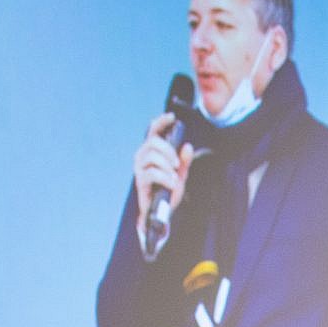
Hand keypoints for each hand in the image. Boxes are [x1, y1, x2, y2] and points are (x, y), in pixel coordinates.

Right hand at [133, 113, 195, 227]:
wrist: (162, 210)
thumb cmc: (169, 190)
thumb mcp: (181, 174)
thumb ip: (184, 161)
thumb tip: (188, 146)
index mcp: (153, 151)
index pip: (153, 131)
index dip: (161, 122)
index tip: (172, 116)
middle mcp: (143, 156)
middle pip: (153, 141)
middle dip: (168, 150)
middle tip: (178, 164)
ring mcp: (139, 167)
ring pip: (152, 156)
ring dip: (167, 166)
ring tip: (175, 178)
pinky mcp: (139, 180)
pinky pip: (152, 173)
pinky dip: (165, 178)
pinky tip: (172, 184)